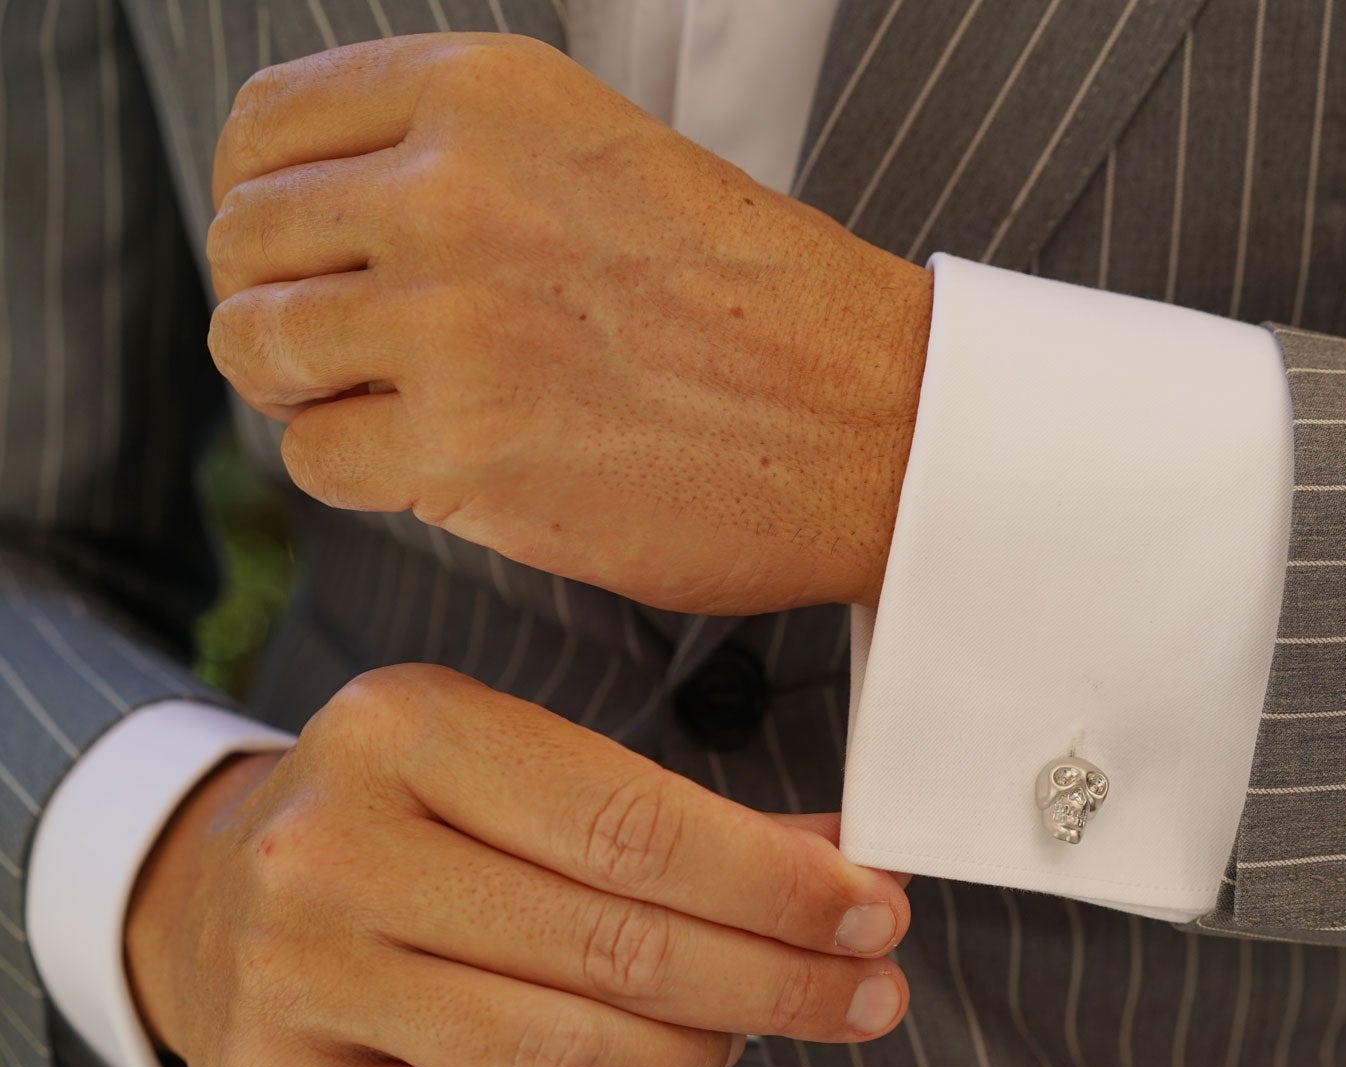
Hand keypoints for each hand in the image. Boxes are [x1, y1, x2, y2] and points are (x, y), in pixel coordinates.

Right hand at [125, 665, 910, 1066]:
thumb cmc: (408, 823)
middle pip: (613, 944)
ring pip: (559, 1053)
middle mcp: (335, 844)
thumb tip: (838, 865)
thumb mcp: (520, 768)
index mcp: (404, 727)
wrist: (213, 898)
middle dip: (773, 979)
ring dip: (692, 1055)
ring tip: (744, 1033)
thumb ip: (675, 815)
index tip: (873, 913)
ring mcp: (296, 973)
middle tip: (865, 994)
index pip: (632, 822)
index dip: (774, 883)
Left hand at [205, 34, 930, 615]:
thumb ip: (462, 161)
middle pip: (245, 241)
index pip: (266, 127)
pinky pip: (316, 460)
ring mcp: (450, 319)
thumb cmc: (765, 307)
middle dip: (283, 304)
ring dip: (313, 392)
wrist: (879, 423)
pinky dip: (364, 474)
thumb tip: (324, 220)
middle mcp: (450, 188)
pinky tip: (448, 466)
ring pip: (259, 349)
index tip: (306, 256)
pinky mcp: (463, 446)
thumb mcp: (607, 155)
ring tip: (403, 411)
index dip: (267, 202)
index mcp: (485, 93)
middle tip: (356, 354)